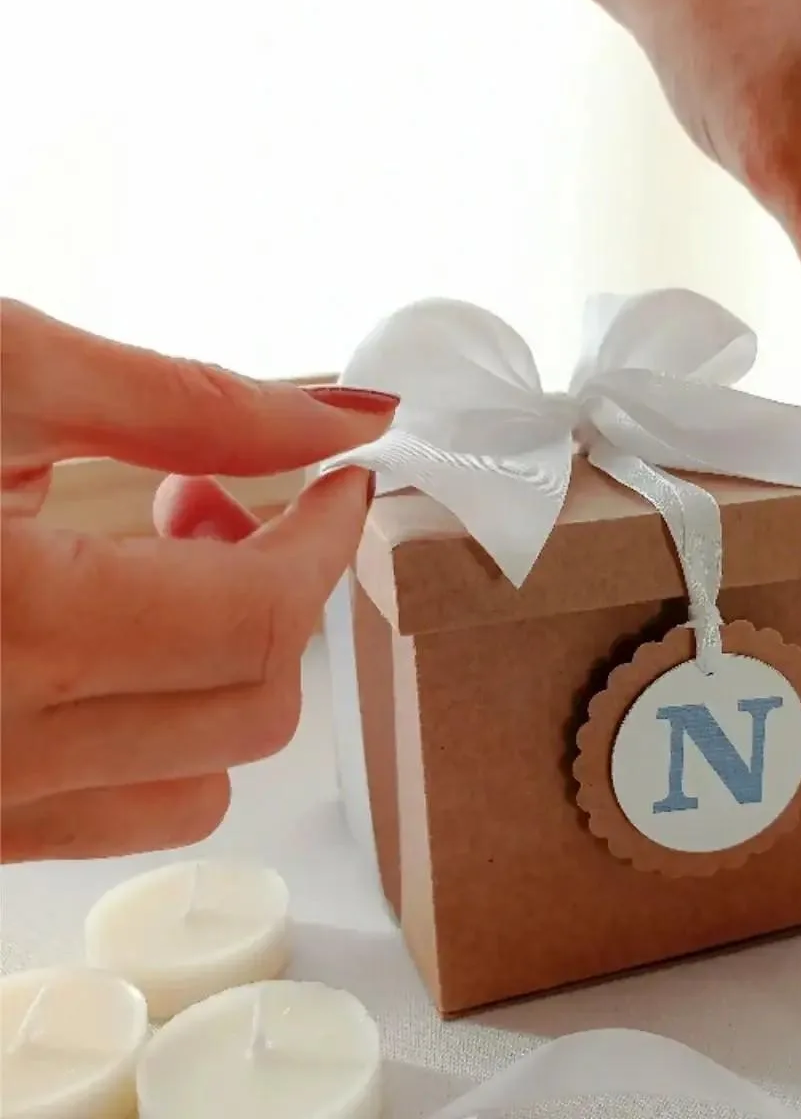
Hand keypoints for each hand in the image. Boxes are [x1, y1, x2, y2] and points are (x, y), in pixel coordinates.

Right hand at [0, 300, 396, 861]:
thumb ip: (193, 404)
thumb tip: (350, 416)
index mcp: (14, 628)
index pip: (265, 615)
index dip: (326, 536)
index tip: (338, 480)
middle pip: (253, 704)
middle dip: (273, 593)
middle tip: (222, 500)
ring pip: (194, 779)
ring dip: (215, 669)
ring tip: (150, 563)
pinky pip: (103, 813)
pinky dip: (143, 726)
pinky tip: (88, 633)